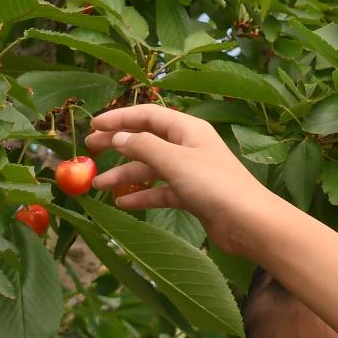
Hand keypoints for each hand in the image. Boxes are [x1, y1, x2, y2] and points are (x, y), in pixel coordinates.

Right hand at [86, 105, 270, 254]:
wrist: (248, 222)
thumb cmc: (214, 185)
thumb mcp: (175, 161)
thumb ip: (143, 147)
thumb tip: (117, 137)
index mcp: (189, 129)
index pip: (149, 115)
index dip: (120, 118)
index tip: (93, 125)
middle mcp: (189, 147)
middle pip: (147, 140)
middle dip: (118, 145)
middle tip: (89, 151)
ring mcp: (191, 172)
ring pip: (151, 168)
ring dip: (125, 175)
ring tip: (96, 185)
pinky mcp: (192, 195)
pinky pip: (161, 191)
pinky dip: (142, 195)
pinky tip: (123, 203)